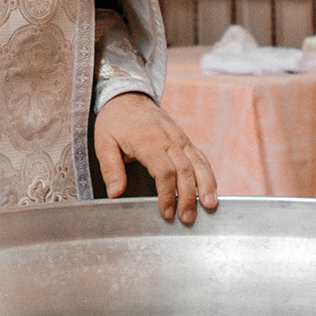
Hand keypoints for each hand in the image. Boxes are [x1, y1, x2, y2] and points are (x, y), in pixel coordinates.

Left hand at [94, 92, 218, 224]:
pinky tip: (211, 190)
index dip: (167, 194)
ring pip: (198, 163)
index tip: (165, 212)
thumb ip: (110, 169)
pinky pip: (200, 157)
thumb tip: (114, 193)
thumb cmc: (115, 121)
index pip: (164, 171)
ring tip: (209, 205)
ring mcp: (180, 138)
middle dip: (188, 196)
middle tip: (187, 218)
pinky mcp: (185, 139)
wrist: (128, 97)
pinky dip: (208, 174)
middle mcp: (169, 139)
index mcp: (148, 141)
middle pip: (185, 170)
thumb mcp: (104, 143)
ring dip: (205, 186)